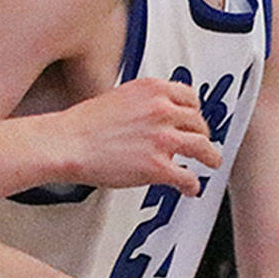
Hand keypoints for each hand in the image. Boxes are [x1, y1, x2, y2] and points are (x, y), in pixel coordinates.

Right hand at [54, 77, 221, 194]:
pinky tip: (190, 188)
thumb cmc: (84, 125)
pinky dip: (192, 185)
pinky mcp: (157, 166)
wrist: (67, 143)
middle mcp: (161, 110)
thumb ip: (144, 103)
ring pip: (202, 147)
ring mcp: (161, 138)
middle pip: (199, 122)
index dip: (195, 112)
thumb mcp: (120, 97)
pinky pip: (187, 177)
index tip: (195, 119)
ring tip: (211, 163)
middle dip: (202, 134)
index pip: (190, 97)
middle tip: (201, 143)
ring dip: (210, 157)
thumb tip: (157, 115)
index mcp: (152, 89)